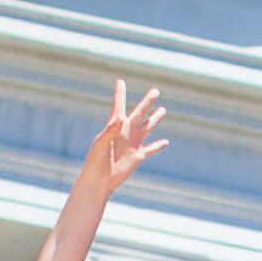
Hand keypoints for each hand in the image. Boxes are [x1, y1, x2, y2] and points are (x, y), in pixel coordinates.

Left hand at [82, 80, 167, 194]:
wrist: (100, 179)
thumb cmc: (96, 159)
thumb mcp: (100, 143)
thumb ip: (110, 130)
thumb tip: (122, 118)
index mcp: (114, 125)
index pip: (118, 105)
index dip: (120, 93)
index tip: (120, 81)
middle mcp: (126, 131)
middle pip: (140, 113)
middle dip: (148, 102)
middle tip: (155, 91)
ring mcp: (133, 143)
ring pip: (148, 127)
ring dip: (155, 119)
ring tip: (162, 110)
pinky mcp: (139, 156)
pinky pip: (151, 149)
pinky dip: (158, 146)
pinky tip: (165, 142)